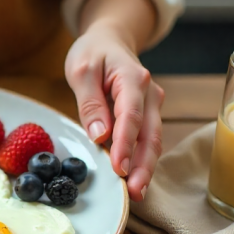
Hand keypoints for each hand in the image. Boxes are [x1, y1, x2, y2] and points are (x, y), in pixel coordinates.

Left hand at [64, 22, 164, 201]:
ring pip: (152, 141)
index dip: (125, 144)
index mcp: (133, 78)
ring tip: (137, 193)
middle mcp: (149, 94)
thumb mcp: (81, 70)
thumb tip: (99, 135)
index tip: (118, 167)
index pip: (131, 115)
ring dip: (146, 167)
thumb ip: (90, 103)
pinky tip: (135, 180)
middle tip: (134, 192)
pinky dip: (142, 160)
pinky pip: (146, 140)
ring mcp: (151, 106)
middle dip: (144, 165)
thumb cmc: (93, 52)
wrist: (110, 40)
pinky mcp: (147, 116)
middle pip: (150, 134)